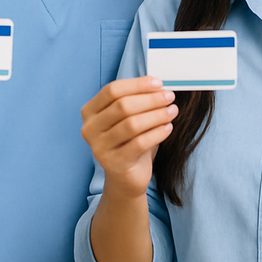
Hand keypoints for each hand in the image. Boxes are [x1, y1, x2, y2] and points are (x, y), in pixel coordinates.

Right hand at [81, 77, 175, 199]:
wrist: (125, 177)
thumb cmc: (129, 141)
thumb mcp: (128, 118)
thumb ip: (136, 100)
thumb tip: (159, 85)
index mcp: (90, 111)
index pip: (112, 90)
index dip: (137, 84)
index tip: (159, 83)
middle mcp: (89, 128)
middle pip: (122, 106)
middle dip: (150, 99)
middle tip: (169, 97)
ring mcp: (99, 147)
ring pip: (131, 124)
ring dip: (156, 115)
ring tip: (172, 111)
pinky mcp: (114, 163)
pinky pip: (139, 143)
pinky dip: (157, 133)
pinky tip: (168, 128)